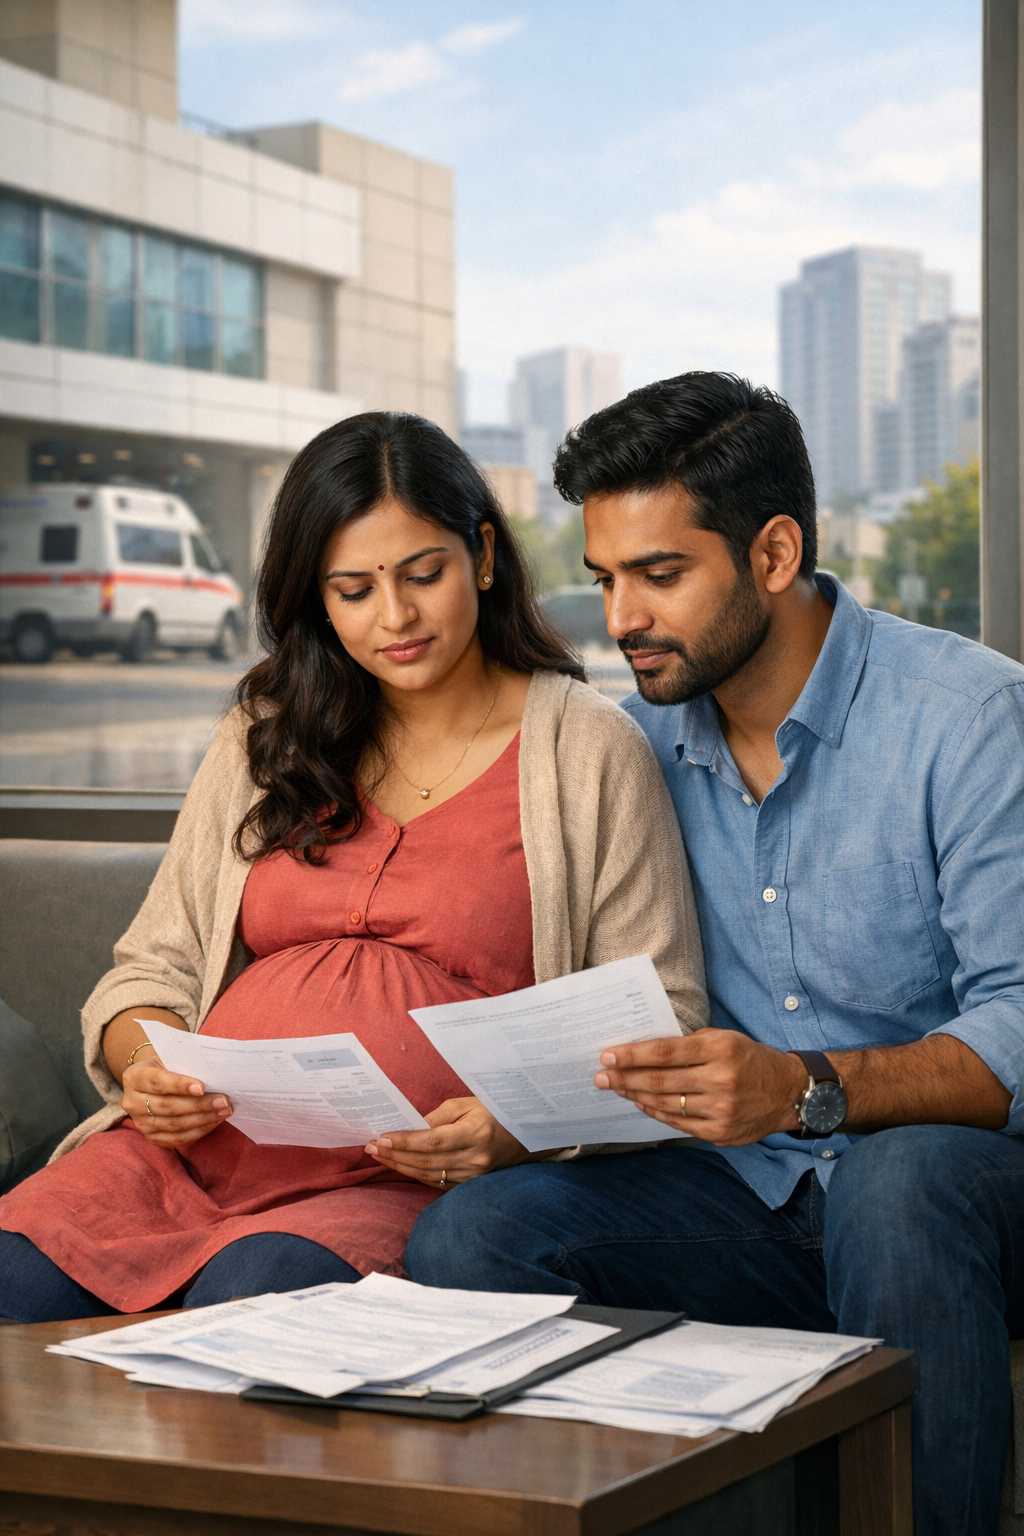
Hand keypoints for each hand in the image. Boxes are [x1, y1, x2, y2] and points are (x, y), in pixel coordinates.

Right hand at [121, 1058, 232, 1148]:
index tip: (202, 1088)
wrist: (151, 1080)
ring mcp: (140, 1123)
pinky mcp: (151, 1137)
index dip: (180, 1085)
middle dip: (199, 1105)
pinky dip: (198, 1131)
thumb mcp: (169, 1058)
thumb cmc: (166, 1066)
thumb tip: (213, 1075)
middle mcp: (132, 1102)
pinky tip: (214, 1122)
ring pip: (174, 1125)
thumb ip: (184, 1065)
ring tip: (224, 1111)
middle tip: (223, 1101)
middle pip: (168, 1107)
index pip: (157, 1082)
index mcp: (134, 1077)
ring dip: (203, 1119)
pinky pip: (177, 1139)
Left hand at [364, 1097, 532, 1187]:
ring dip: (400, 1166)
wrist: (527, 1137)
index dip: (405, 1141)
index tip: (381, 1138)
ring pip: (428, 1174)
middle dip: (395, 1154)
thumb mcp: (469, 1104)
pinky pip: (437, 1182)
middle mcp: (475, 1158)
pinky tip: (400, 1166)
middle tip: (370, 1147)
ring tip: (379, 1156)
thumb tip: (411, 1126)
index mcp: (476, 1133)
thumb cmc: (496, 1112)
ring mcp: (474, 1175)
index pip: (433, 1141)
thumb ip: (439, 1116)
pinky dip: (415, 1175)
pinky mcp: (471, 1183)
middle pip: (426, 1161)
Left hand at [594, 1029, 806, 1145]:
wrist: (788, 1092)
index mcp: (719, 1050)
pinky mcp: (720, 1133)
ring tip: (616, 1088)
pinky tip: (641, 1103)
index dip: (631, 1055)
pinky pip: (677, 1123)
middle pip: (659, 1081)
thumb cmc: (750, 1059)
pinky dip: (655, 1112)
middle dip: (623, 1078)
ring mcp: (720, 1110)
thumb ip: (688, 1045)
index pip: (664, 1052)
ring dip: (635, 1096)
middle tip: (599, 1076)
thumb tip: (643, 1051)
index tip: (607, 1055)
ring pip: (664, 1104)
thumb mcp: (724, 1039)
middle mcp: (720, 1080)